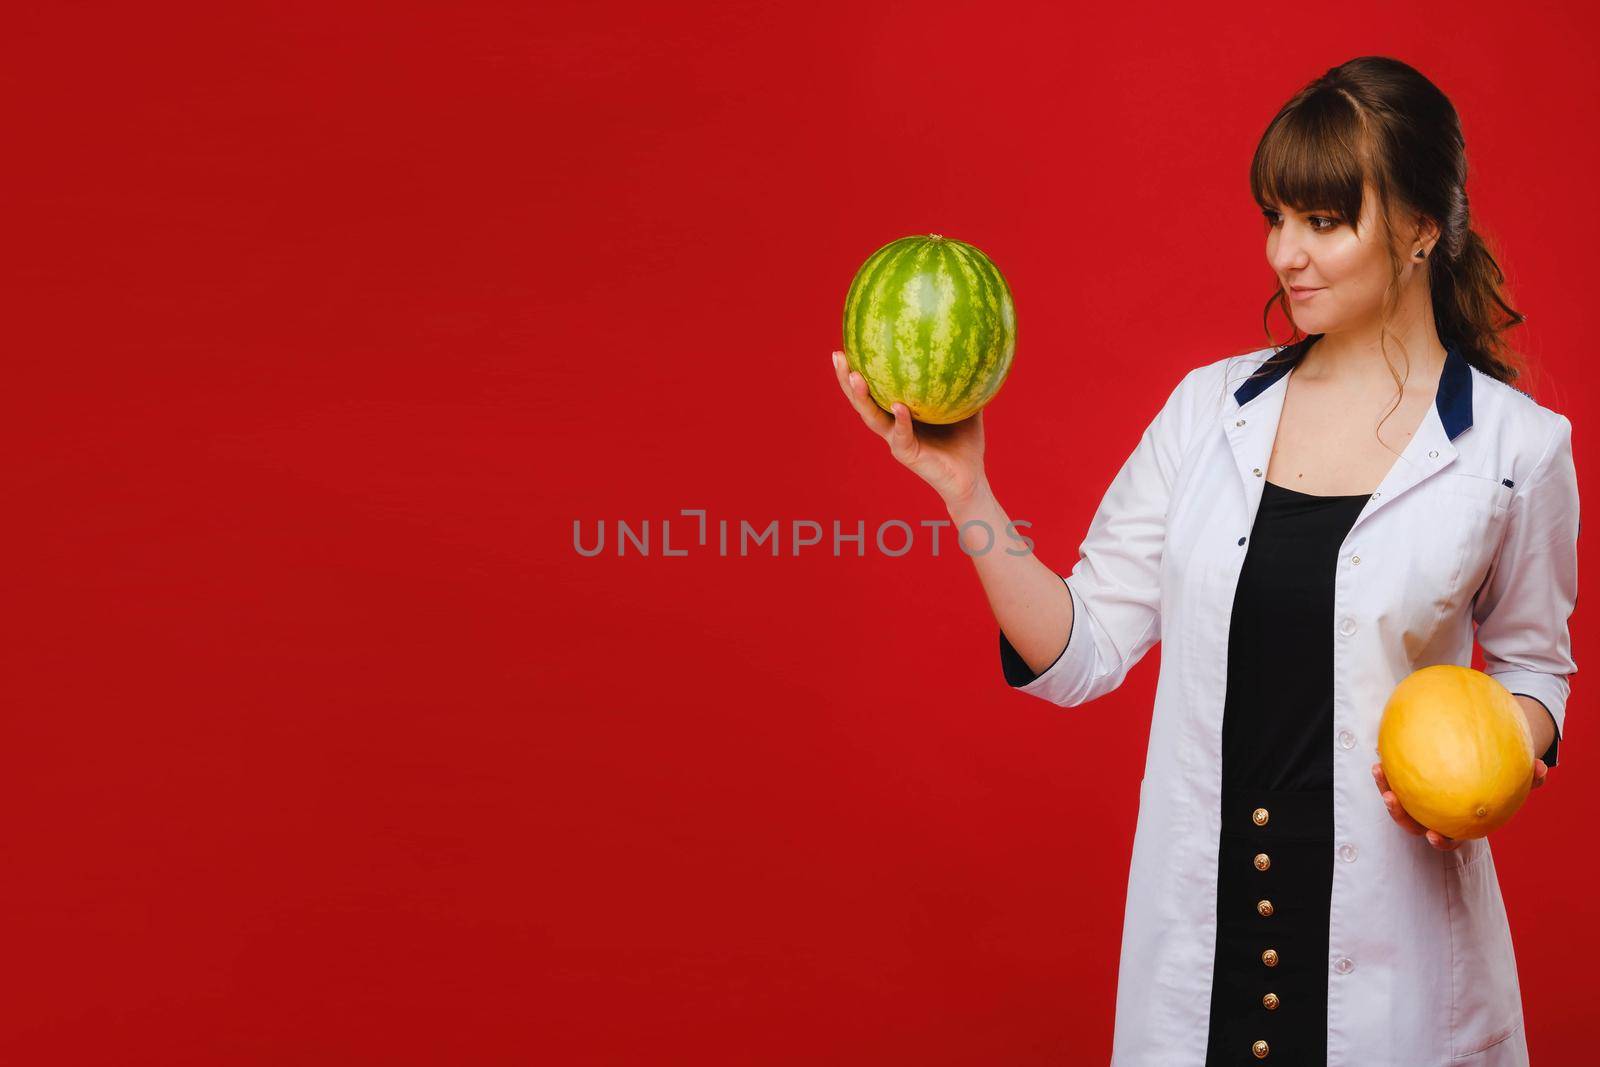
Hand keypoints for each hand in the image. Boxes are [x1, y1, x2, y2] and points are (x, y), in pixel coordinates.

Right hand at [830, 350, 988, 507]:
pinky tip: (898, 405)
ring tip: (854, 376)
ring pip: (872, 418)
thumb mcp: (965, 403)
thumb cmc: (966, 441)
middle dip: (846, 379)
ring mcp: (896, 440)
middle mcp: (892, 425)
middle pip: (861, 400)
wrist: (970, 478)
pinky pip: (900, 436)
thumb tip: (969, 346)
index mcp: (899, 413)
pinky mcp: (907, 454)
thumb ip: (962, 379)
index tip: (848, 345)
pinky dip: (899, 421)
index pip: (873, 388)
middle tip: (837, 356)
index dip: (859, 369)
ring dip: (861, 398)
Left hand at [1371, 759, 1547, 850]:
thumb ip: (1530, 778)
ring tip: (1379, 769)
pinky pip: (1397, 774)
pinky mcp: (1409, 781)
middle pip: (1413, 823)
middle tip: (1392, 800)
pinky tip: (1383, 746)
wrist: (1480, 765)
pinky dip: (1391, 764)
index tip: (1434, 836)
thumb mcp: (1517, 780)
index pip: (1448, 839)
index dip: (1440, 840)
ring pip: (1398, 799)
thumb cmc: (1499, 780)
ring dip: (1385, 787)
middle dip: (1400, 815)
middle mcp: (1434, 814)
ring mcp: (1418, 800)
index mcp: (1457, 823)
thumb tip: (1543, 768)